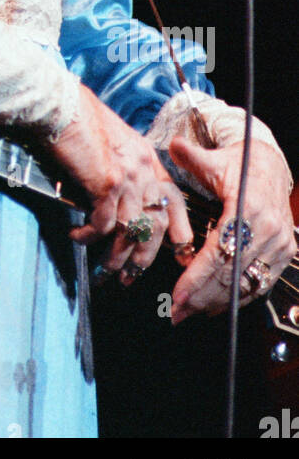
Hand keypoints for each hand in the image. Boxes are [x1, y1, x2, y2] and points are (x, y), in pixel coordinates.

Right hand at [46, 84, 192, 281]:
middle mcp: (143, 169)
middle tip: (132, 277)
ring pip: (130, 231)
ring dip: (116, 256)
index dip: (177, 227)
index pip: (171, 198)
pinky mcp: (106, 185)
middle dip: (144, 256)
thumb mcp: (110, 139)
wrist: (61, 106)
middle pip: (154, 223)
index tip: (176, 251)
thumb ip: (118, 165)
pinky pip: (102, 224)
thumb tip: (108, 194)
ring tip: (105, 272)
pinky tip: (77, 238)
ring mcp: (127, 178)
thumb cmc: (78, 118)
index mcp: (147, 157)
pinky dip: (89, 236)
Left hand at [168, 136, 295, 323]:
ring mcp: (280, 245)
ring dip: (217, 301)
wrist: (271, 166)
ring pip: (246, 284)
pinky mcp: (284, 253)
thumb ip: (192, 157)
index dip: (196, 278)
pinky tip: (216, 306)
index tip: (176, 296)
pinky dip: (238, 297)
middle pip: (230, 274)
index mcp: (249, 209)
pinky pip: (261, 283)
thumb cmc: (238, 165)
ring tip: (190, 312)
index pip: (218, 253)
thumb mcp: (215, 160)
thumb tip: (172, 144)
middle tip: (175, 313)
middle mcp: (269, 231)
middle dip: (200, 297)